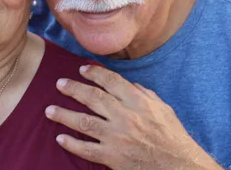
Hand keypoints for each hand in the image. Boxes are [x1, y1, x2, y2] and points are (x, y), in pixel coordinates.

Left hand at [44, 65, 222, 169]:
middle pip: (92, 98)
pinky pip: (87, 149)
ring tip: (49, 110)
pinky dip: (72, 144)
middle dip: (73, 89)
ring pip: (84, 122)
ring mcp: (117, 137)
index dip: (94, 73)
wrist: (181, 167)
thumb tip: (130, 84)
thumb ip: (145, 95)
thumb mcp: (163, 110)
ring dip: (64, 115)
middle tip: (59, 84)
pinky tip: (60, 138)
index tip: (82, 69)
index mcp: (138, 102)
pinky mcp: (113, 157)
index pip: (111, 81)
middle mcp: (125, 117)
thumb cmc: (173, 138)